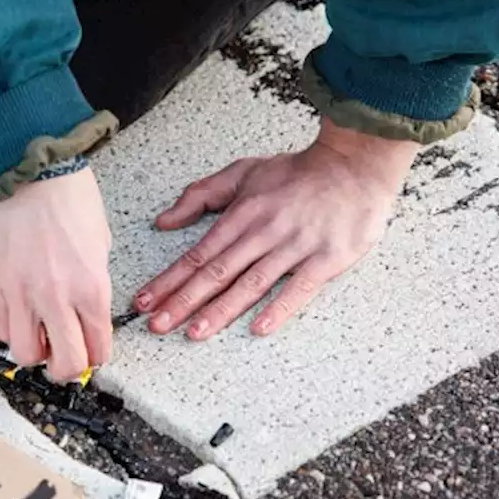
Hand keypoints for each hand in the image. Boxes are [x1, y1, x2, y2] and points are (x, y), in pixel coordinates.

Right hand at [0, 168, 113, 380]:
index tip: (92, 352)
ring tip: (38, 335)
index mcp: (91, 288)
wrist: (28, 170)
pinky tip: (19, 314)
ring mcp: (19, 294)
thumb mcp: (99, 245)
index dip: (96, 357)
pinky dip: (11, 329)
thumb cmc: (68, 198)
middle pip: (64, 365)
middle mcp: (55, 298)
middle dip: (68, 368)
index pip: (97, 350)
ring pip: (25, 354)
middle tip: (65, 357)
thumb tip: (84, 314)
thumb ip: (92, 286)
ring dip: (35, 352)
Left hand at [134, 117, 419, 339]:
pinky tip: (258, 328)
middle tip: (156, 325)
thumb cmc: (297, 173)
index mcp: (241, 215)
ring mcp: (294, 247)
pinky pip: (299, 288)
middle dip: (182, 301)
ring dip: (220, 310)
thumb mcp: (243, 173)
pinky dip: (279, 308)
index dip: (168, 280)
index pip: (197, 254)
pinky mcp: (325, 260)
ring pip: (250, 284)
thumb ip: (201, 195)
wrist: (355, 165)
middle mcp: (263, 233)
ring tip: (193, 332)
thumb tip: (163, 221)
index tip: (144, 301)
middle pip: (217, 273)